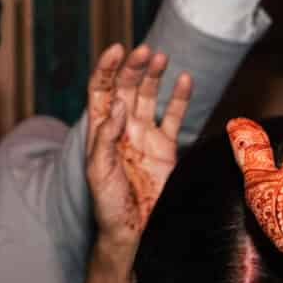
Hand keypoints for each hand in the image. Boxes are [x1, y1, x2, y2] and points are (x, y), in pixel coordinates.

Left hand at [83, 44, 193, 242]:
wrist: (133, 231)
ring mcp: (144, 135)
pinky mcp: (166, 147)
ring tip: (160, 58)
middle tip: (145, 52)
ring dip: (154, 76)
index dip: (107, 68)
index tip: (117, 50)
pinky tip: (185, 79)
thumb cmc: (108, 205)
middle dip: (134, 68)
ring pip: (149, 96)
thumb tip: (119, 103)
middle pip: (126, 88)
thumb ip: (105, 136)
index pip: (101, 90)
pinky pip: (174, 117)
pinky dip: (180, 98)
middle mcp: (122, 128)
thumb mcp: (98, 171)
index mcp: (100, 130)